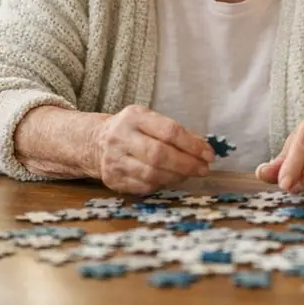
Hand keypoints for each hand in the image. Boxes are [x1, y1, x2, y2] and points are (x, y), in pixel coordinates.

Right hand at [89, 105, 213, 193]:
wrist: (95, 143)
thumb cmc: (132, 130)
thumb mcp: (149, 120)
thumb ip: (174, 132)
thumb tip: (203, 148)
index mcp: (134, 117)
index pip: (169, 131)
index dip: (192, 144)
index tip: (209, 154)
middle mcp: (121, 138)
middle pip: (159, 154)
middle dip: (186, 164)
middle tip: (203, 169)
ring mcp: (114, 160)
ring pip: (152, 174)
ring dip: (177, 177)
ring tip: (189, 174)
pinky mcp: (113, 180)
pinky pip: (144, 187)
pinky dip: (162, 185)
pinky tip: (171, 179)